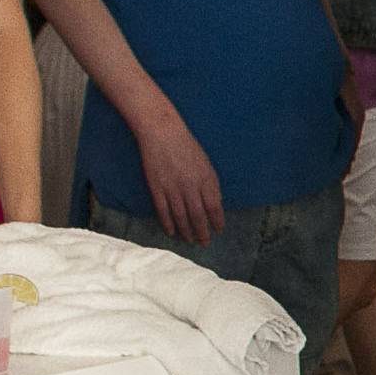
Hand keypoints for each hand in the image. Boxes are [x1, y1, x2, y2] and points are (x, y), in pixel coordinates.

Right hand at [133, 114, 225, 246]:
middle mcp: (190, 186)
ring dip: (187, 231)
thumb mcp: (205, 163)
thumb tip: (216, 203)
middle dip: (202, 232)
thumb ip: (211, 183)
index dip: (216, 221)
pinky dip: (168, 223)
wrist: (162, 132)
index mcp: (205, 178)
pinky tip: (172, 232)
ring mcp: (172, 188)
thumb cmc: (186, 145)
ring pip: (181, 216)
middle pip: (198, 216)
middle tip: (204, 243)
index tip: (218, 230)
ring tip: (190, 240)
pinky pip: (163, 211)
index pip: (214, 207)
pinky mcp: (157, 188)